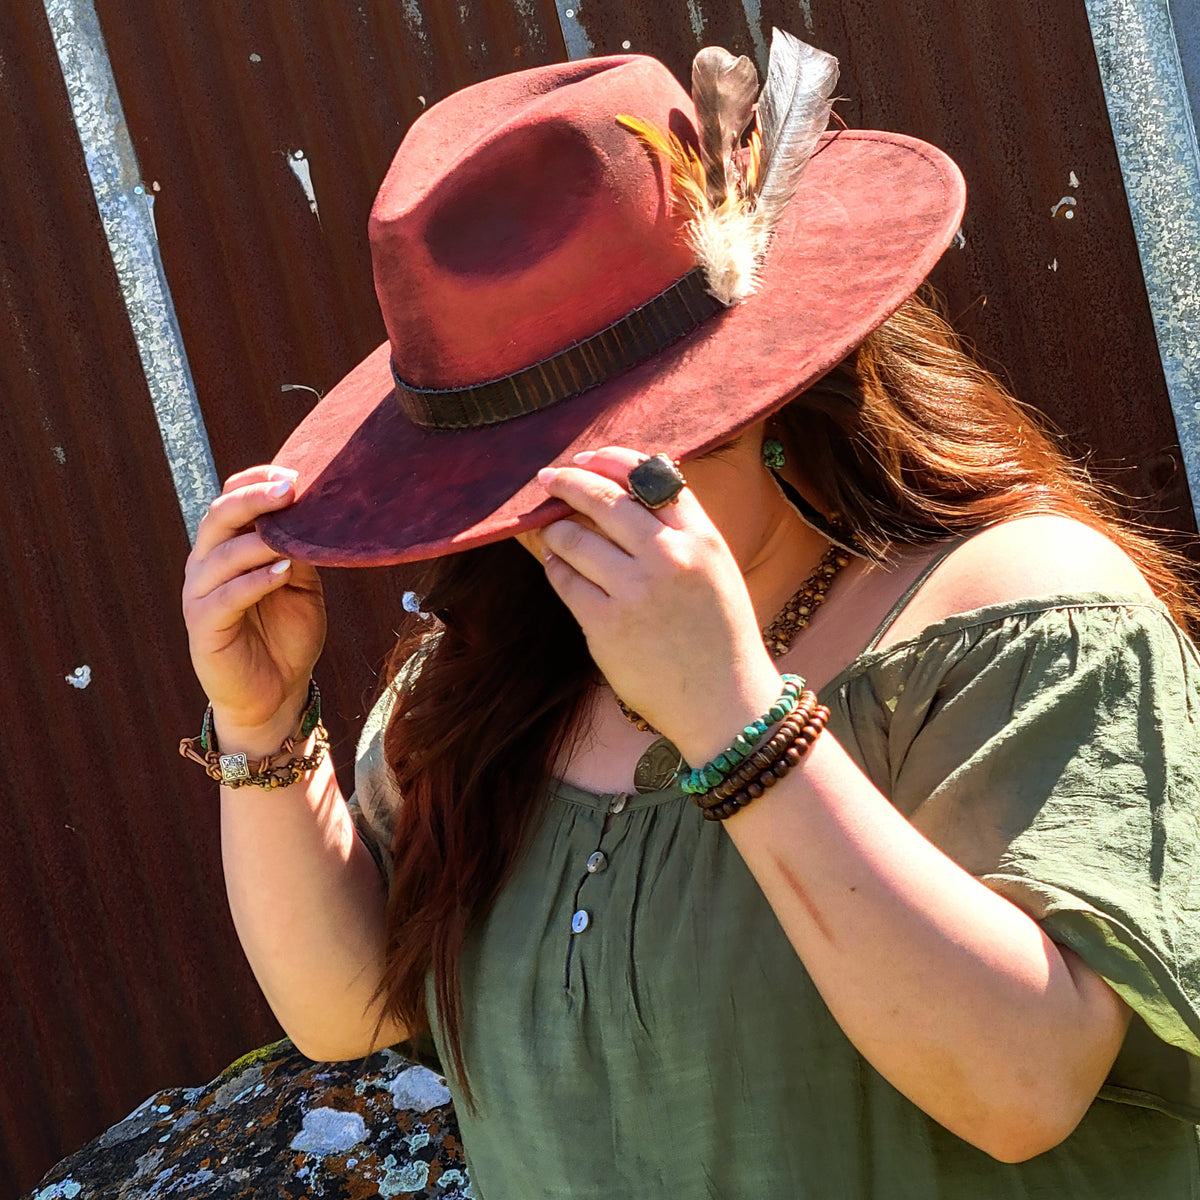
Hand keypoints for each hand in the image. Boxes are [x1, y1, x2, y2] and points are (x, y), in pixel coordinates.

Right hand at [182, 465, 325, 746]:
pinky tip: (283, 571)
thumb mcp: (302, 585)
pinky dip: (255, 580)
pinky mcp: (203, 626)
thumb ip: (300, 551)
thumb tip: (314, 514)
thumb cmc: (287, 636)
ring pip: (221, 554)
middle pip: (218, 517)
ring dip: (258, 540)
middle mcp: (206, 565)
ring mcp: (200, 594)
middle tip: (290, 489)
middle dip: (254, 499)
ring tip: (293, 532)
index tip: (295, 473)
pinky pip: (226, 596)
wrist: (276, 693)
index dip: (256, 481)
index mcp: (227, 548)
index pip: (229, 500)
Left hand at [531, 447, 780, 764]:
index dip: (608, 460)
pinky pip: (564, 580)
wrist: (725, 703)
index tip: (584, 459)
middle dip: (567, 482)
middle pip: (603, 499)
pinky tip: (559, 569)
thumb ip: (678, 530)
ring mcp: (635, 591)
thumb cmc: (719, 635)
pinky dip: (556, 569)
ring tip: (551, 532)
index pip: (648, 474)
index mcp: (701, 537)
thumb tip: (620, 492)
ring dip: (555, 531)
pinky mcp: (606, 625)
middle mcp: (669, 557)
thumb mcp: (715, 569)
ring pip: (573, 538)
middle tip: (547, 479)